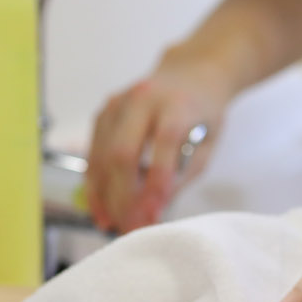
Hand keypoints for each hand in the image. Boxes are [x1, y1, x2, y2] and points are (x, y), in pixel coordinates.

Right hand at [84, 51, 231, 232]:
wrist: (191, 74)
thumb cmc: (204, 113)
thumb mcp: (207, 145)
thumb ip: (182, 176)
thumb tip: (153, 212)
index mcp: (176, 102)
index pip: (163, 143)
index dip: (156, 183)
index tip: (153, 217)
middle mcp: (142, 98)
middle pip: (122, 152)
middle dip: (124, 197)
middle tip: (130, 228)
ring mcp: (118, 103)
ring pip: (102, 155)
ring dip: (104, 196)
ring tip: (111, 225)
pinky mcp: (103, 113)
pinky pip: (93, 153)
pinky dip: (95, 184)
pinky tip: (100, 208)